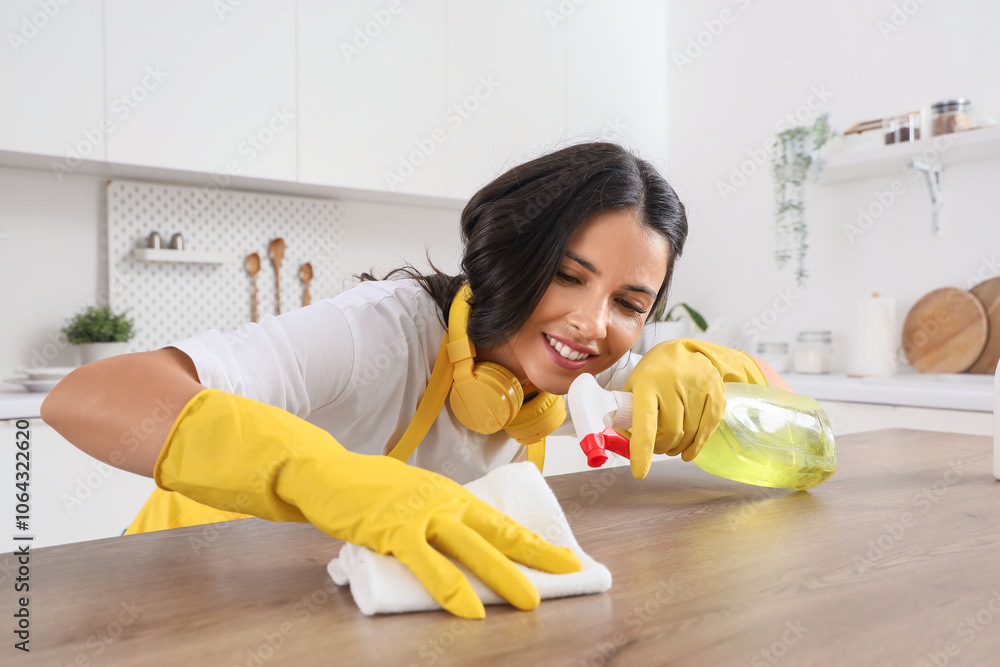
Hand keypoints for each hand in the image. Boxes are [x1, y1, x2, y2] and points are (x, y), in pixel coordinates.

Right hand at [155, 389, 582, 618]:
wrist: (323, 474)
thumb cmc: (367, 491)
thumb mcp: (412, 498)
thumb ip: (438, 519)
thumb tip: (461, 545)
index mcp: (451, 495)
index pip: (503, 522)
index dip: (536, 542)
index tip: (567, 558)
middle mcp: (445, 501)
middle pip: (500, 533)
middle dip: (538, 557)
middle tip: (572, 575)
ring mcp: (421, 514)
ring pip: (473, 548)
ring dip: (504, 576)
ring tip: (530, 600)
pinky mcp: (395, 530)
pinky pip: (429, 565)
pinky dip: (451, 588)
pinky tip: (470, 609)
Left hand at [623, 339, 766, 478]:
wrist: (686, 351)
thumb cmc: (655, 372)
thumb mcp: (635, 385)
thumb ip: (627, 412)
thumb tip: (618, 441)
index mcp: (648, 383)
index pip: (645, 422)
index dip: (642, 449)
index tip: (639, 472)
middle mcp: (674, 385)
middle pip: (670, 434)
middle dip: (660, 448)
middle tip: (656, 448)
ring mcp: (698, 388)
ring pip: (688, 435)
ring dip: (677, 448)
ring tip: (670, 446)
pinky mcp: (716, 394)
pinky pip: (707, 430)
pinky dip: (696, 446)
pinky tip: (688, 451)